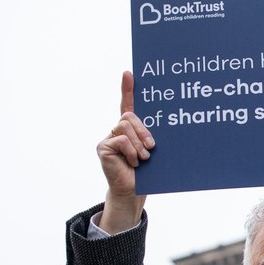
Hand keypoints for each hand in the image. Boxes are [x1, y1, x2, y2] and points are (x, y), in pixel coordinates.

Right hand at [95, 71, 154, 232]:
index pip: (127, 104)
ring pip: (125, 126)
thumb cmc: (147, 172)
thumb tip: (161, 124)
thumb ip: (151, 136)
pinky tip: (132, 162)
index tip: (129, 73)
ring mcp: (108, 138)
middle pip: (129, 116)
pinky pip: (120, 139)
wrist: (134, 192)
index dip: (127, 89)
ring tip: (144, 158)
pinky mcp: (102, 147)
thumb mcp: (152, 150)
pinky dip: (130, 151)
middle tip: (152, 146)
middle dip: (143, 130)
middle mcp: (117, 130)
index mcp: (130, 128)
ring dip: (138, 143)